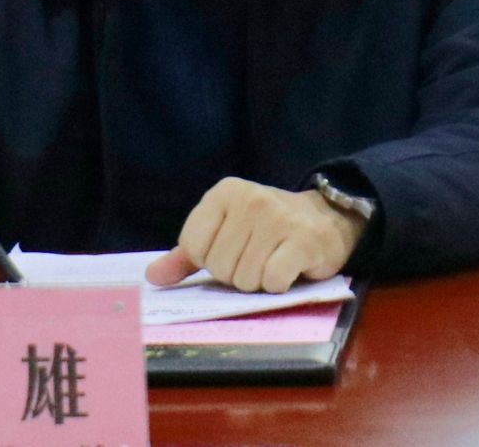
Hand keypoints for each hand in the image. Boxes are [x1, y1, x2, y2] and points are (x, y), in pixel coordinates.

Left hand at [144, 178, 362, 293]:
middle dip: (235, 275)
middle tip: (256, 259)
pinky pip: (272, 281)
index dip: (209, 260)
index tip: (231, 251)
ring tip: (272, 263)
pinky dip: (278, 286)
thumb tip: (152, 277)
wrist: (325, 218)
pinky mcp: (303, 240)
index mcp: (224, 193)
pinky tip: (288, 270)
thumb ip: (187, 254)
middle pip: (219, 266)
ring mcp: (278, 218)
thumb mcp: (225, 231)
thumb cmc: (266, 229)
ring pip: (245, 278)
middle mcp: (250, 200)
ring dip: (258, 282)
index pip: (193, 246)